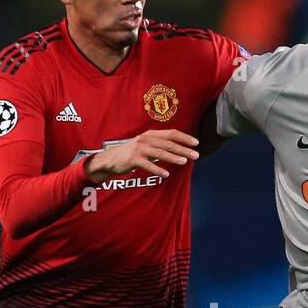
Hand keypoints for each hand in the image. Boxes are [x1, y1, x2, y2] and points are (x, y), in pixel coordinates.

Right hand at [85, 129, 199, 181]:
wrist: (110, 159)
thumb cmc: (132, 153)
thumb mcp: (146, 145)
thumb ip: (159, 145)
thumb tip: (178, 149)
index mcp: (150, 134)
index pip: (171, 133)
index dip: (184, 137)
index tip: (196, 143)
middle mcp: (145, 139)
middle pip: (168, 143)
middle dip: (183, 149)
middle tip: (196, 155)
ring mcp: (139, 148)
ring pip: (159, 153)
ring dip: (173, 157)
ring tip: (184, 162)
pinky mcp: (133, 159)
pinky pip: (147, 165)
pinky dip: (157, 169)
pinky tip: (166, 174)